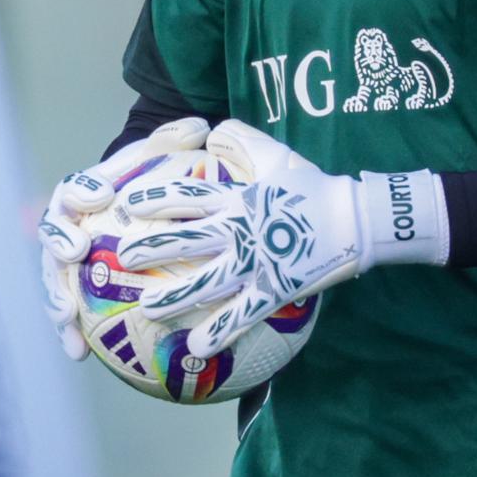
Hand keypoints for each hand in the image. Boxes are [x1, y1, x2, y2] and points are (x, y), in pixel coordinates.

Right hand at [36, 117, 209, 359]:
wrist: (137, 213)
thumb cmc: (151, 184)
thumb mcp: (165, 160)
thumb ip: (177, 140)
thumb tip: (201, 126)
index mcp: (83, 194)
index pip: (75, 189)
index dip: (83, 190)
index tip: (100, 196)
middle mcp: (68, 228)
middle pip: (53, 236)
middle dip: (58, 243)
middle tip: (74, 252)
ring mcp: (66, 263)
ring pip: (54, 280)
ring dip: (57, 297)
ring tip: (67, 316)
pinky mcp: (75, 293)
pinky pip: (70, 315)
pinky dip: (69, 334)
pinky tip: (79, 355)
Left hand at [116, 120, 449, 357]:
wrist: (356, 218)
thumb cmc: (317, 188)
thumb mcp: (278, 157)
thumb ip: (245, 142)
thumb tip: (215, 129)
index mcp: (238, 199)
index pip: (186, 196)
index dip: (153, 200)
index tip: (124, 205)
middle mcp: (239, 229)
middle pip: (185, 240)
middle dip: (149, 249)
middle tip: (121, 257)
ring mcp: (256, 260)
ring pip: (206, 281)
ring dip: (174, 297)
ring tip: (146, 309)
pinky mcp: (275, 287)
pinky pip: (242, 313)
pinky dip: (218, 331)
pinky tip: (196, 347)